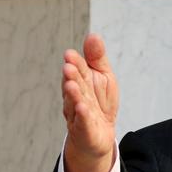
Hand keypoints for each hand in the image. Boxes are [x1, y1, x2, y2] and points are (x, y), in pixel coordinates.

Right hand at [61, 33, 119, 171]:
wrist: (99, 135)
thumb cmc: (99, 103)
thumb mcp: (103, 77)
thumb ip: (97, 59)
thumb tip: (93, 36)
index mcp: (81, 82)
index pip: (78, 71)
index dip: (75, 64)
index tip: (70, 54)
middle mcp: (76, 97)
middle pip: (75, 85)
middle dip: (71, 76)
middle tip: (68, 66)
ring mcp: (78, 114)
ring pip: (75, 103)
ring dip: (73, 94)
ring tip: (71, 85)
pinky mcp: (84, 130)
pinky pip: (83, 122)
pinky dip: (82, 115)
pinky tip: (82, 108)